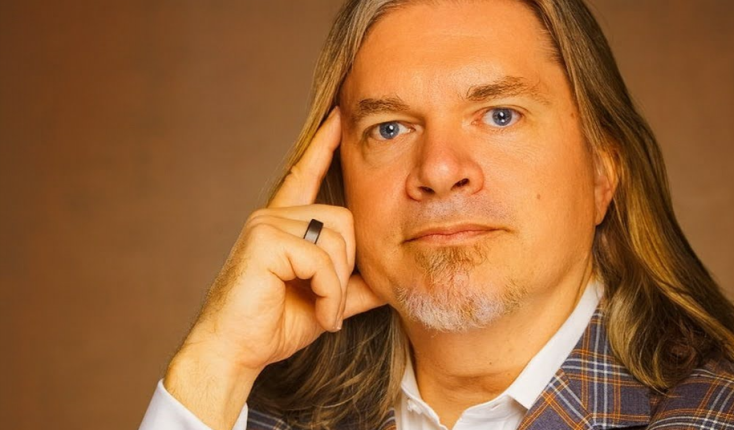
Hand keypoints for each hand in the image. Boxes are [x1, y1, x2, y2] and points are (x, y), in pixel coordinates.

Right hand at [163, 108, 385, 429]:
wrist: (234, 354)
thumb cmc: (273, 326)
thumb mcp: (324, 301)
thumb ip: (353, 286)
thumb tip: (389, 280)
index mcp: (283, 223)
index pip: (306, 174)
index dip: (323, 145)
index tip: (338, 115)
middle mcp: (272, 215)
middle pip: (344, 219)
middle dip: (347, 267)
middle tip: (329, 303)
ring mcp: (266, 224)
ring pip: (337, 240)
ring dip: (337, 287)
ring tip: (322, 312)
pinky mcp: (265, 240)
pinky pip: (322, 260)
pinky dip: (328, 294)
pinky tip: (318, 314)